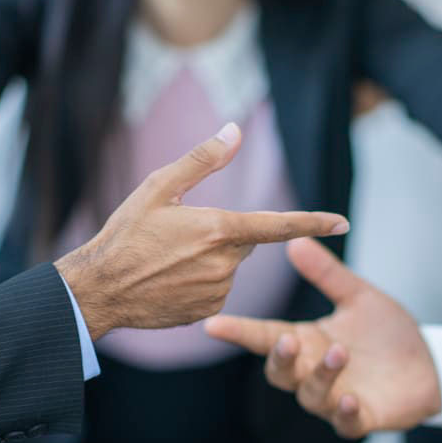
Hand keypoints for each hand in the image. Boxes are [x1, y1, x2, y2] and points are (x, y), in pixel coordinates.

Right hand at [56, 123, 348, 338]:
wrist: (98, 289)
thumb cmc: (125, 233)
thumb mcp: (158, 187)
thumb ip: (202, 160)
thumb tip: (234, 131)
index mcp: (218, 229)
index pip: (278, 226)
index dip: (313, 222)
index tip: (343, 222)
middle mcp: (225, 263)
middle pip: (245, 242)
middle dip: (223, 234)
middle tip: (180, 235)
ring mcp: (218, 291)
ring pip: (229, 266)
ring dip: (209, 259)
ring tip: (167, 260)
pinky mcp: (208, 310)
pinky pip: (216, 290)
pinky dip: (200, 282)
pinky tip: (169, 280)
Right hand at [204, 238, 438, 437]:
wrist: (429, 364)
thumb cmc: (387, 332)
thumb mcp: (359, 296)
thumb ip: (327, 274)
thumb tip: (295, 240)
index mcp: (307, 341)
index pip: (264, 336)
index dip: (239, 332)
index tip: (214, 324)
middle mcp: (313, 371)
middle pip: (280, 372)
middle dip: (280, 358)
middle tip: (287, 340)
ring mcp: (333, 397)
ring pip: (311, 395)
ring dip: (321, 375)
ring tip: (340, 353)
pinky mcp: (360, 417)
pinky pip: (344, 422)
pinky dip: (343, 412)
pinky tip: (348, 398)